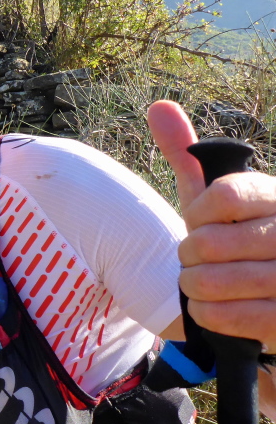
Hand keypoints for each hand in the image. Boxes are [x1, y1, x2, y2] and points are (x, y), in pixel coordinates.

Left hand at [148, 100, 275, 351]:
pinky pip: (228, 317)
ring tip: (201, 282)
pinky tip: (209, 306)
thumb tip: (159, 106)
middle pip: (211, 243)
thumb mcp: (209, 195)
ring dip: (194, 285)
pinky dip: (206, 313)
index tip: (200, 221)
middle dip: (189, 254)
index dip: (198, 213)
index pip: (224, 195)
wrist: (267, 295)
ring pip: (213, 282)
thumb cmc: (232, 238)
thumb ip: (186, 152)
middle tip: (196, 258)